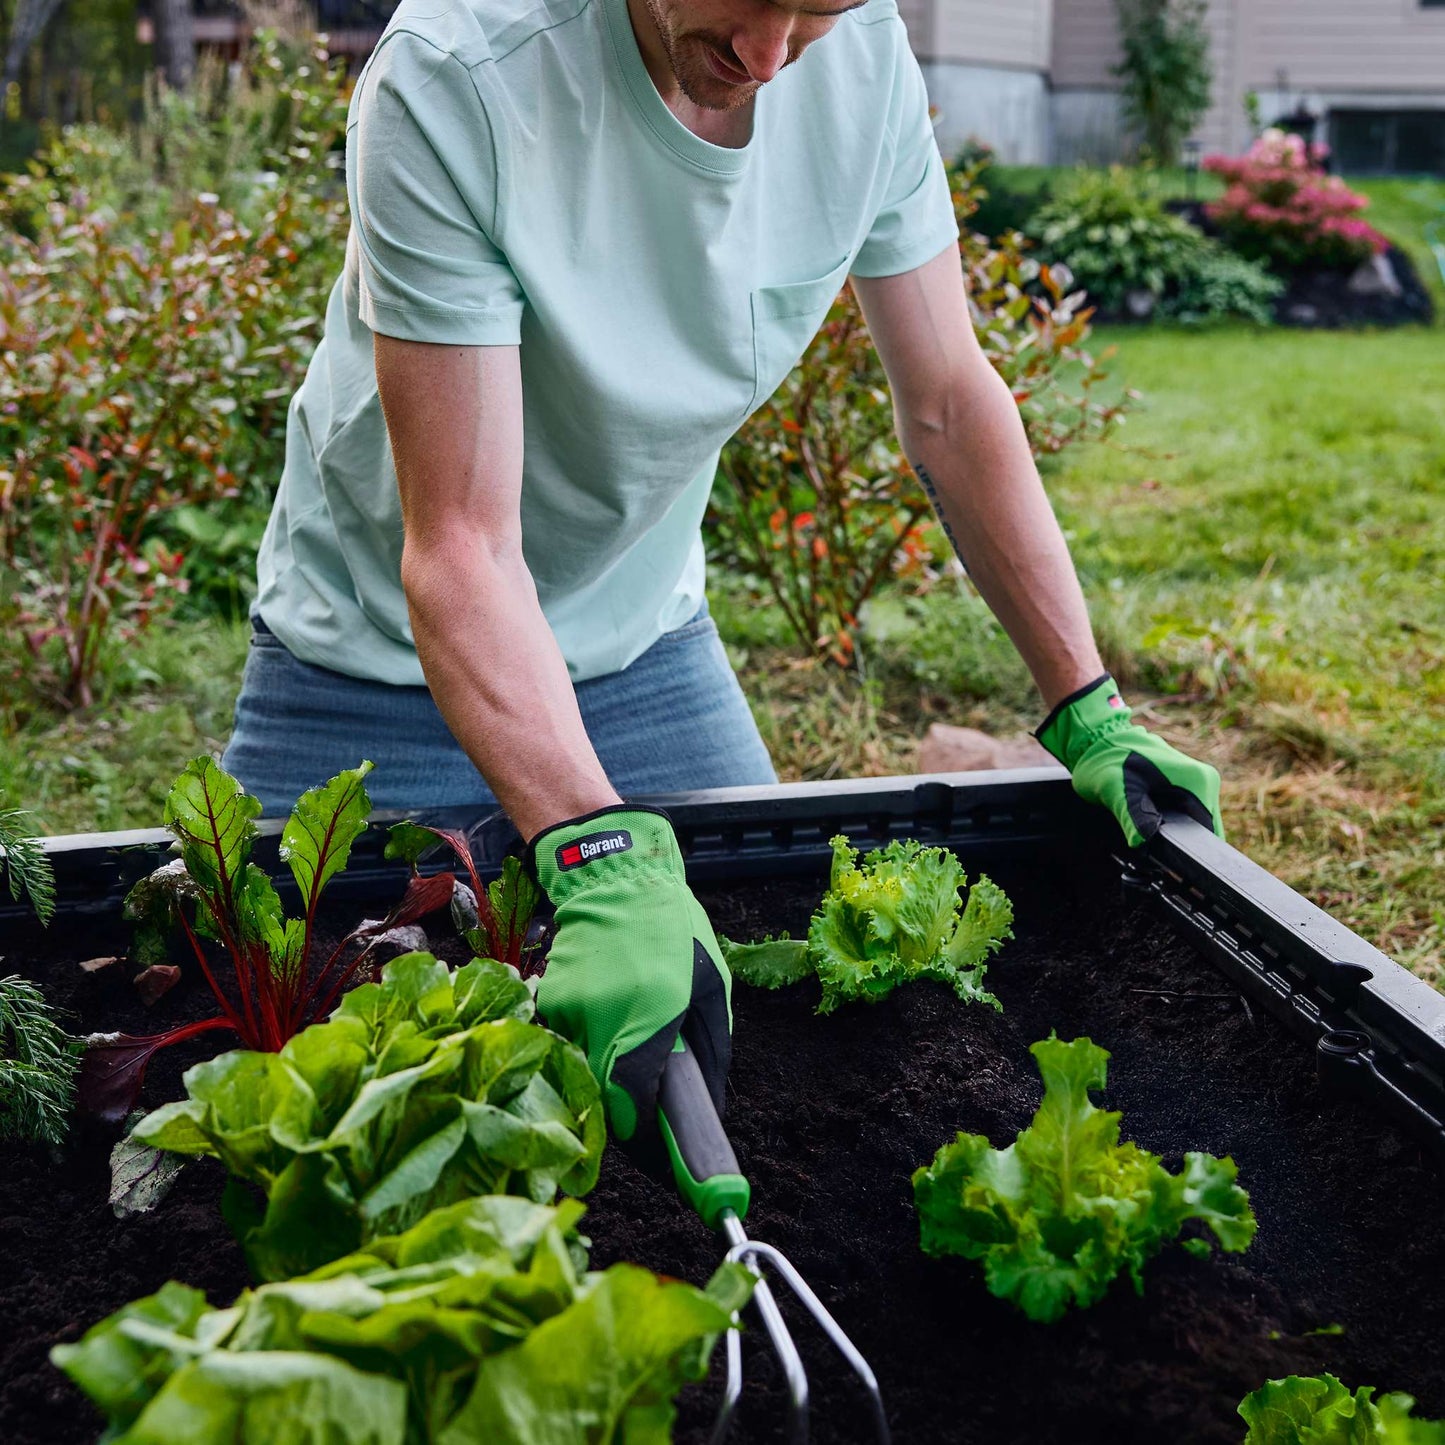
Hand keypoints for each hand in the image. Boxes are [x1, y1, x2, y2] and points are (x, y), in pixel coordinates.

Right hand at [531, 806, 730, 1146]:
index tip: (667, 1170)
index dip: (649, 1148)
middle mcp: (603, 1018)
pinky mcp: (549, 1002)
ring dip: (610, 1078)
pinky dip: (591, 1045)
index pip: (636, 1106)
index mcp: (650, 1014)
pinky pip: (571, 1045)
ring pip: (586, 1075)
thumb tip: (710, 1110)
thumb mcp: (711, 986)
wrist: (614, 876)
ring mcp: (569, 1011)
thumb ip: (711, 1051)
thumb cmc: (671, 929)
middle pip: (607, 1101)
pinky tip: (610, 1014)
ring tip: (634, 1042)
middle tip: (655, 1121)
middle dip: (631, 1118)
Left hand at [1036, 675, 1223, 847]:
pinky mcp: (1184, 784)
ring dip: (1175, 832)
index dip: (1190, 850)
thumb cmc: (1106, 759)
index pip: (1207, 830)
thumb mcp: (1116, 791)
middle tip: (1150, 848)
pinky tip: (1149, 822)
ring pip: (1193, 821)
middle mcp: (1204, 780)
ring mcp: (1196, 781)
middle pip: (1203, 828)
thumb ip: (1133, 816)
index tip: (1169, 863)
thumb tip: (1143, 841)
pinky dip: (1170, 822)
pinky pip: (1185, 812)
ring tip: (1147, 834)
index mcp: (1197, 781)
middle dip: (1181, 841)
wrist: (1097, 737)